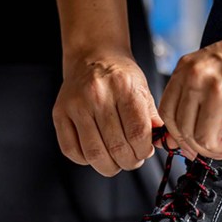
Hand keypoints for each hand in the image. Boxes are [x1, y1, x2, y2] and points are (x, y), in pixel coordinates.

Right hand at [53, 52, 161, 176]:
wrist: (93, 55)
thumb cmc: (120, 76)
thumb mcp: (143, 90)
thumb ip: (153, 119)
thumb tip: (162, 144)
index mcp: (124, 87)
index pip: (137, 133)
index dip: (143, 151)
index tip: (144, 152)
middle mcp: (97, 95)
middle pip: (117, 147)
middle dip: (129, 162)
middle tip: (131, 160)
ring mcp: (76, 105)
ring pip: (94, 153)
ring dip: (109, 166)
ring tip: (116, 161)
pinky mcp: (59, 113)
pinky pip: (71, 150)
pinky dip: (86, 160)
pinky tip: (96, 153)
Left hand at [158, 17, 221, 158]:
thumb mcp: (212, 64)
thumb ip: (197, 90)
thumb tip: (187, 130)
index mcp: (187, 69)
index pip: (167, 113)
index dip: (177, 136)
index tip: (190, 145)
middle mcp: (199, 79)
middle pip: (184, 131)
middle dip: (201, 148)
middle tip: (218, 147)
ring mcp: (220, 92)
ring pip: (206, 140)